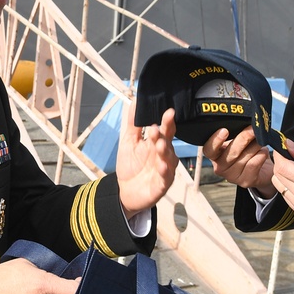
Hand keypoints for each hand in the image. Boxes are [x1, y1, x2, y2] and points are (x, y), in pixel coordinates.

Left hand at [115, 99, 177, 215]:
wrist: (124, 191)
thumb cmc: (130, 165)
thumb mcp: (128, 142)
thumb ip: (133, 124)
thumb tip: (135, 101)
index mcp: (157, 143)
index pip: (165, 130)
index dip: (167, 122)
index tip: (168, 111)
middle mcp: (163, 155)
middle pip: (168, 143)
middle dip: (165, 135)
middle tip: (158, 128)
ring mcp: (164, 170)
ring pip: (169, 159)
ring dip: (165, 152)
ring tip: (160, 145)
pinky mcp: (162, 185)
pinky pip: (166, 177)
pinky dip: (165, 172)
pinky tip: (162, 166)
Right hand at [202, 125, 274, 192]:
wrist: (261, 169)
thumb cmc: (246, 150)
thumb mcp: (237, 140)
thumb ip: (235, 133)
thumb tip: (243, 120)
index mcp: (215, 155)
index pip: (208, 149)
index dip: (215, 141)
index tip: (224, 130)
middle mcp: (220, 167)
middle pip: (231, 152)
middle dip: (243, 138)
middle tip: (253, 128)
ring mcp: (232, 176)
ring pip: (244, 157)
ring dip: (255, 145)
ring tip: (260, 139)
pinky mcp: (245, 181)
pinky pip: (254, 164)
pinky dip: (261, 155)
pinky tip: (263, 151)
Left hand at [270, 140, 293, 216]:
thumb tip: (288, 145)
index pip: (283, 167)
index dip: (280, 155)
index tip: (283, 148)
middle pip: (277, 176)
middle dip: (281, 163)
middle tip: (291, 157)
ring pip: (278, 185)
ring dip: (283, 174)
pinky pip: (284, 194)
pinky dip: (287, 184)